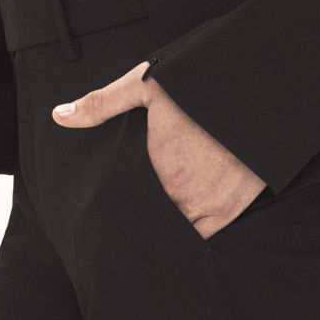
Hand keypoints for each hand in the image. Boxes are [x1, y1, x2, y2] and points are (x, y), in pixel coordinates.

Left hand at [50, 60, 267, 238]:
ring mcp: (212, 205)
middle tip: (139, 214)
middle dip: (146, 219)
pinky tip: (188, 219)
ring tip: (162, 219)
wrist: (260, 88)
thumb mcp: (147, 85)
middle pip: (156, 222)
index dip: (124, 211)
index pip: (131, 208)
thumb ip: (102, 105)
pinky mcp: (235, 206)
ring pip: (181, 231)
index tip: (117, 212)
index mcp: (158, 174)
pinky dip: (198, 229)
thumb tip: (59, 116)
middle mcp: (183, 197)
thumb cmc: (200, 86)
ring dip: (171, 226)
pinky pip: (208, 234)